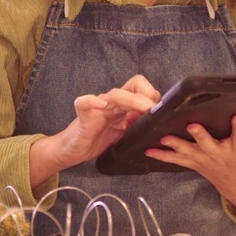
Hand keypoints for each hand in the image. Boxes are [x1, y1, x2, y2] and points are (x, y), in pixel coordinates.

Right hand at [30, 75, 161, 183]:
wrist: (72, 150)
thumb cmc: (97, 140)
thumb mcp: (123, 136)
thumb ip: (137, 128)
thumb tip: (160, 126)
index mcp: (124, 106)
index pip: (142, 90)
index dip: (154, 97)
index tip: (163, 112)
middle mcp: (112, 102)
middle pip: (133, 85)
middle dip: (148, 95)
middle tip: (156, 111)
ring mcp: (98, 107)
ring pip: (115, 94)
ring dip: (131, 100)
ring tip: (143, 108)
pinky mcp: (83, 115)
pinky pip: (85, 102)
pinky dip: (92, 101)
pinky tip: (100, 104)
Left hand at [145, 115, 235, 220]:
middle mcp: (221, 155)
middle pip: (210, 144)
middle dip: (201, 135)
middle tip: (193, 125)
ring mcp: (206, 161)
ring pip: (190, 151)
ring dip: (176, 145)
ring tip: (163, 137)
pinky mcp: (195, 164)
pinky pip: (177, 159)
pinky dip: (162, 155)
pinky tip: (148, 149)